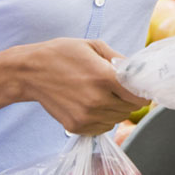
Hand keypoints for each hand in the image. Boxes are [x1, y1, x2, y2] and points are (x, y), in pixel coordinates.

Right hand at [15, 38, 147, 135]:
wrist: (30, 72)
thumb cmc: (61, 54)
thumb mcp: (93, 46)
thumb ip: (119, 60)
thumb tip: (137, 71)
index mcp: (104, 78)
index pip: (139, 96)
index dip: (143, 92)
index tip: (141, 88)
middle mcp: (97, 100)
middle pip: (130, 109)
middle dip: (129, 99)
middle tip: (118, 89)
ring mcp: (86, 116)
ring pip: (118, 119)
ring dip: (116, 109)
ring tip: (102, 94)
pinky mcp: (76, 127)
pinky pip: (103, 128)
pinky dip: (104, 118)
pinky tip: (93, 104)